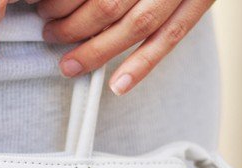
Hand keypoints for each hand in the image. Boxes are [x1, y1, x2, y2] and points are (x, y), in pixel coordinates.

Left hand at [36, 0, 215, 94]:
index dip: (61, 0)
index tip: (40, 5)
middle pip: (107, 4)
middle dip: (72, 26)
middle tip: (50, 33)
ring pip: (135, 26)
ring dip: (97, 51)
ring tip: (70, 63)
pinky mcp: (201, 0)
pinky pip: (171, 37)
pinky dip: (143, 65)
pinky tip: (118, 86)